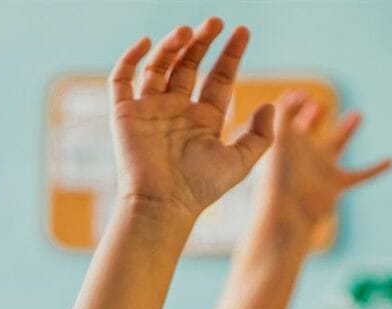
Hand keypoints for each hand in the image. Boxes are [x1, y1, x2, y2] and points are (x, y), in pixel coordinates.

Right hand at [110, 17, 274, 220]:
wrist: (162, 204)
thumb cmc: (200, 189)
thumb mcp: (241, 162)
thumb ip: (260, 135)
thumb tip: (269, 105)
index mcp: (203, 120)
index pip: (218, 78)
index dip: (230, 54)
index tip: (242, 32)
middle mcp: (177, 111)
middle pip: (190, 65)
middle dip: (202, 42)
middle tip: (215, 21)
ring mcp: (150, 110)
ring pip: (159, 66)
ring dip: (172, 46)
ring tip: (187, 31)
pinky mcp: (125, 113)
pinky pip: (122, 78)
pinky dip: (130, 58)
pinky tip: (147, 42)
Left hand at [254, 94, 391, 245]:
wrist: (288, 215)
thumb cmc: (279, 180)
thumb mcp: (281, 140)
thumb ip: (285, 114)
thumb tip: (296, 93)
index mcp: (288, 141)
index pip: (290, 116)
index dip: (294, 104)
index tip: (301, 96)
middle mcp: (305, 153)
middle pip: (312, 127)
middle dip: (315, 114)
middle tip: (319, 106)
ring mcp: (322, 167)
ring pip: (338, 143)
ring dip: (348, 129)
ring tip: (358, 114)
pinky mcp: (336, 184)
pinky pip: (360, 175)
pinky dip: (376, 169)